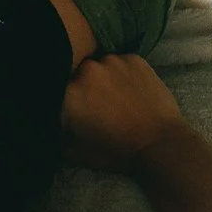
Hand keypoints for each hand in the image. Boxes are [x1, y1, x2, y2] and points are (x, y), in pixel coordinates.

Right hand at [61, 54, 188, 171]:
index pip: (53, 88)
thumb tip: (50, 128)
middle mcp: (87, 70)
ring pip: (98, 65)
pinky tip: (129, 89)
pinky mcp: (134, 59)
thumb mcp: (75, 152)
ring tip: (113, 96)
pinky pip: (121, 62)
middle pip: (74, 72)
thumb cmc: (117, 151)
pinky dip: (121, 73)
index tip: (68, 111)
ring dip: (101, 77)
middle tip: (92, 104)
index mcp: (68, 93)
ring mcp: (112, 61)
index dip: (60, 100)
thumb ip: (56, 136)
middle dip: (79, 85)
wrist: (161, 144)